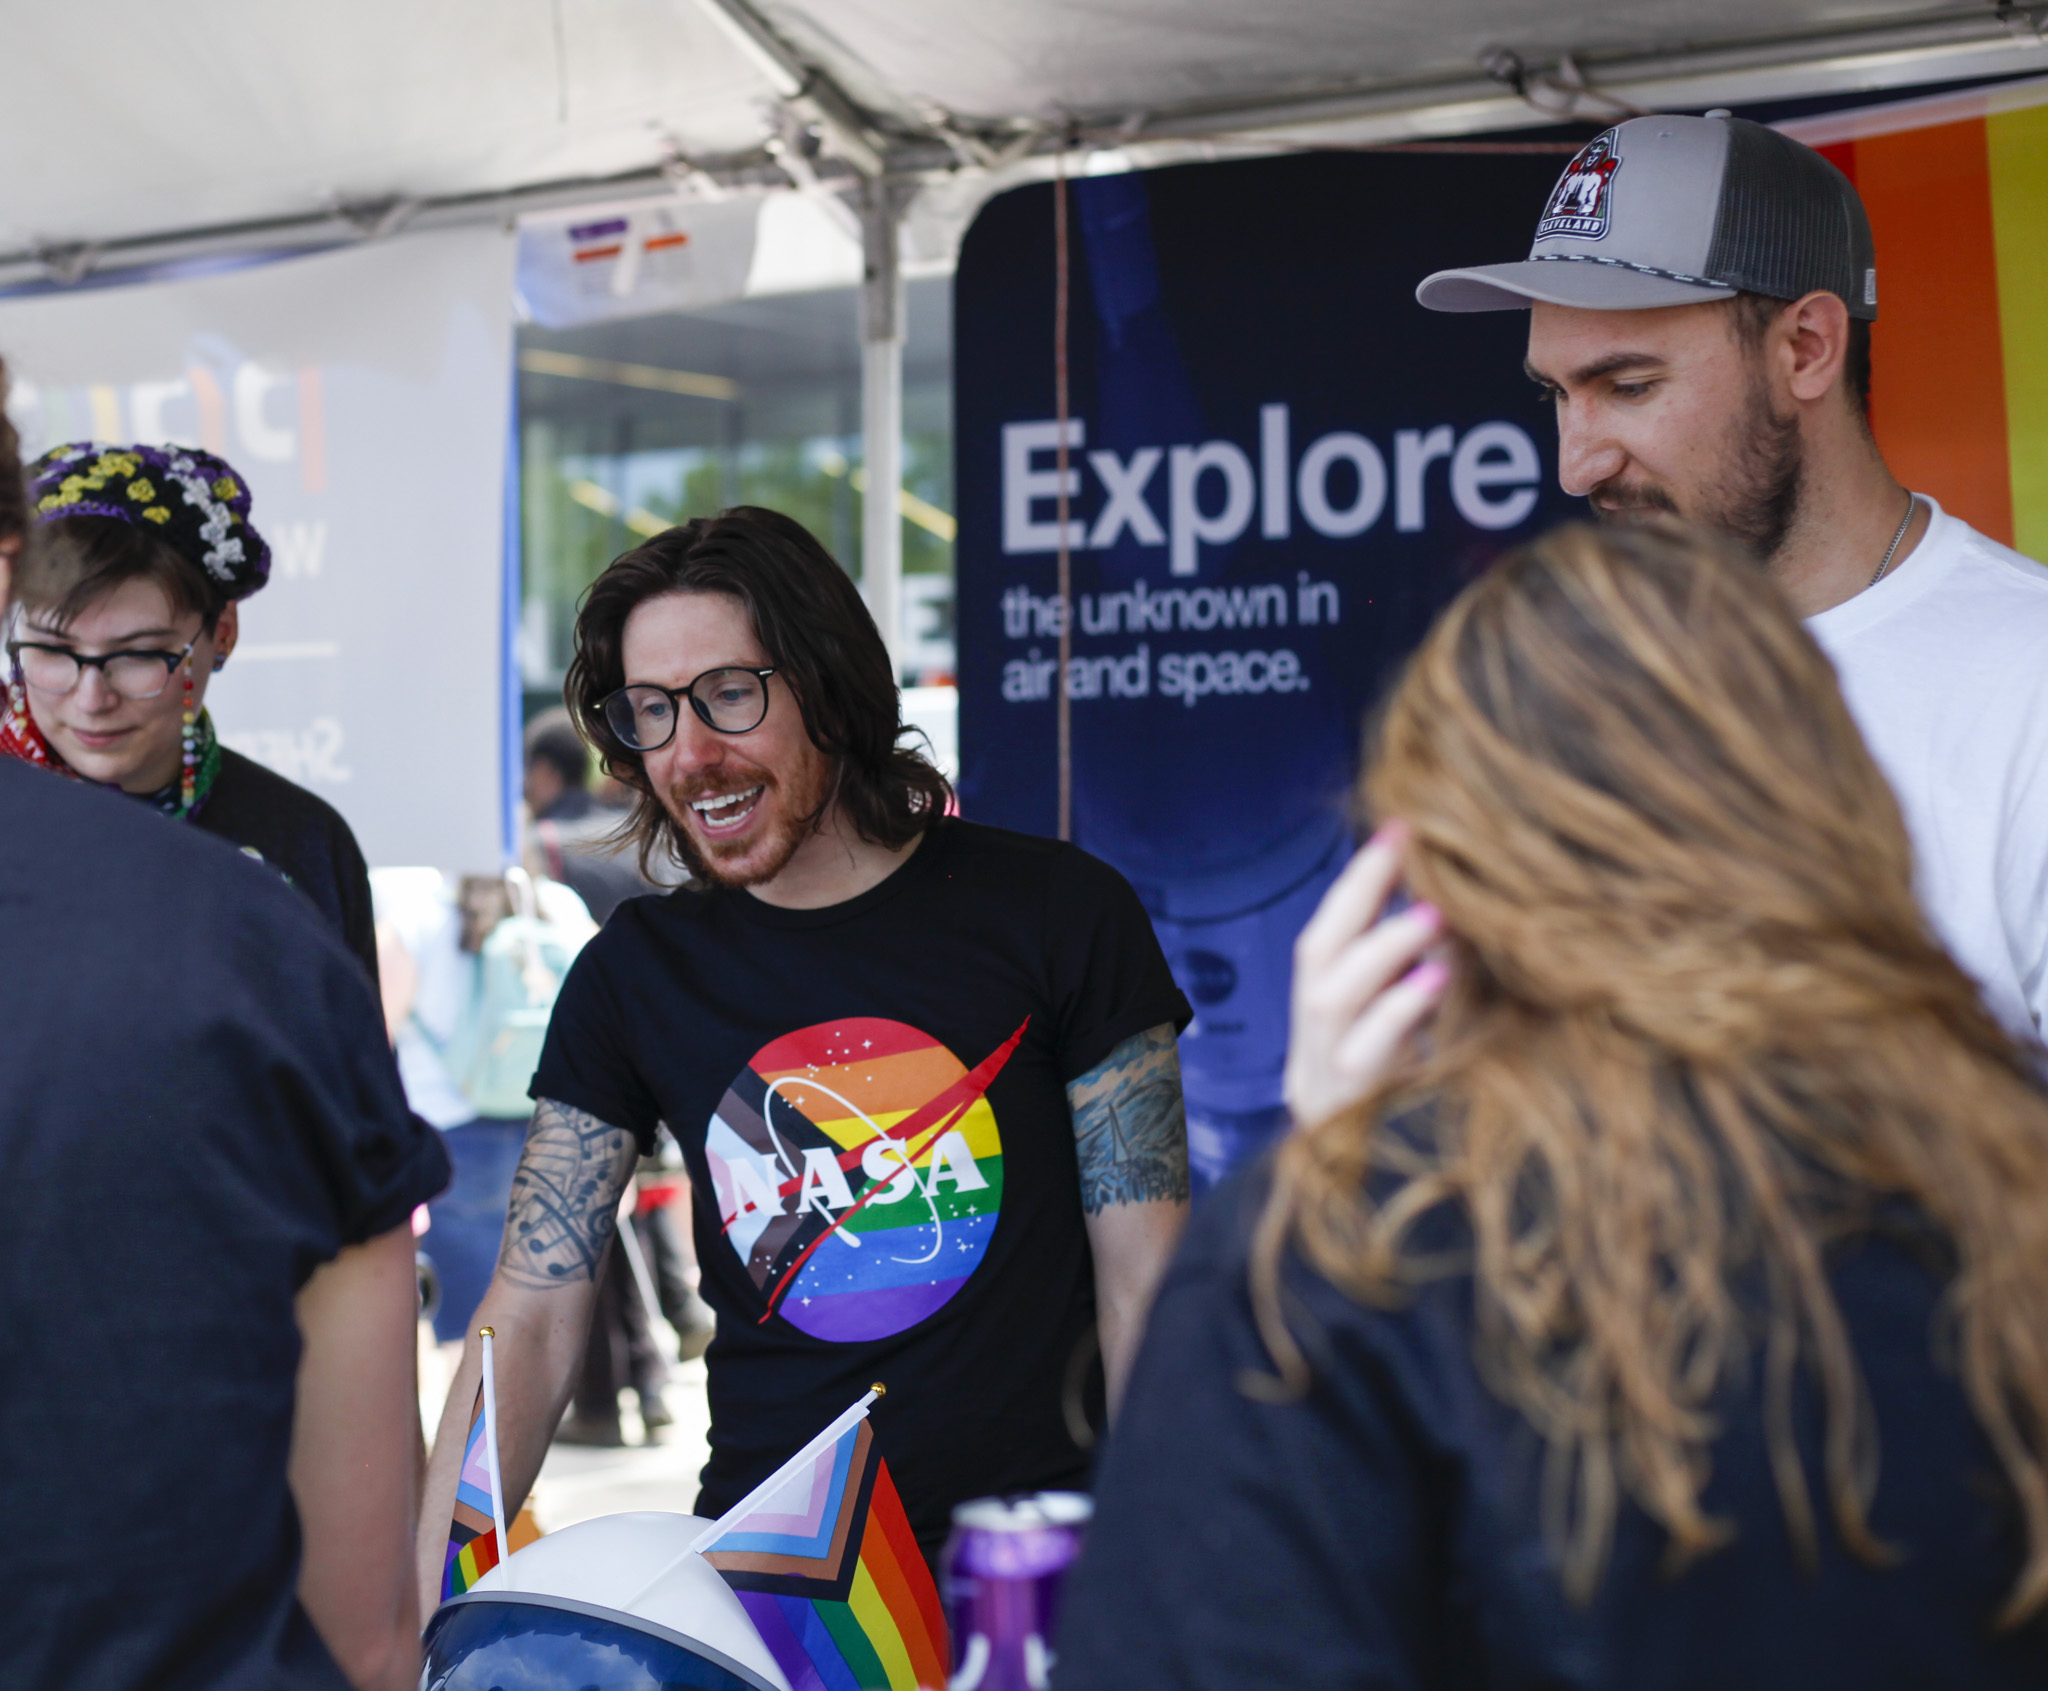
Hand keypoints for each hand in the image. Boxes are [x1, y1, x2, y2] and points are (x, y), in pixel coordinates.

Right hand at [1284, 821, 1449, 1128]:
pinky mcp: (1350, 1128)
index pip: (1325, 946)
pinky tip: (1437, 985)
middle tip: (1408, 852)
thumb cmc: (1407, 1145)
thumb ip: (1419, 1004)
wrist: (1360, 1244)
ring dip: (1381, 951)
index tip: (1401, 826)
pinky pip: (1366, 1062)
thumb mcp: (1408, 1067)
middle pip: (1314, 965)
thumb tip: (1462, 923)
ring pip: (1329, 1004)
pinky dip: (1399, 1016)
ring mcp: (1325, 1095)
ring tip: (1433, 918)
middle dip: (1358, 901)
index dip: (1358, 885)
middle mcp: (1311, 1063)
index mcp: (1319, 1042)